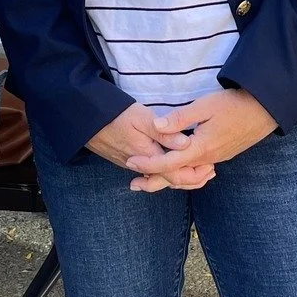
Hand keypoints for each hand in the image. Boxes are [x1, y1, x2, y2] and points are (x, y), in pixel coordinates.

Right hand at [87, 104, 215, 191]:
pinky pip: (152, 174)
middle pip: (171, 181)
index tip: (210, 166)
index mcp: (148, 156)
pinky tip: (175, 164)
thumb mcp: (141, 118)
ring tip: (199, 171)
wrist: (85, 120)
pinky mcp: (129, 161)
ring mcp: (134, 165)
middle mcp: (142, 166)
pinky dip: (168, 172)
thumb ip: (164, 132)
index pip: (176, 175)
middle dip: (192, 179)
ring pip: (161, 179)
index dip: (195, 173)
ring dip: (181, 176)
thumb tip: (187, 143)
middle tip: (210, 172)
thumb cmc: (114, 115)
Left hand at [124, 89, 276, 187]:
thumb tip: (156, 126)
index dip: (147, 165)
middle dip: (153, 181)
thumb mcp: (205, 106)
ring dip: (168, 179)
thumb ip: (180, 118)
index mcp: (200, 148)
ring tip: (151, 179)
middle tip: (133, 184)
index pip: (168, 163)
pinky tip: (179, 168)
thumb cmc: (234, 104)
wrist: (265, 110)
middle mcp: (207, 158)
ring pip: (188, 176)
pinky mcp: (222, 155)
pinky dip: (183, 174)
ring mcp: (216, 158)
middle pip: (176, 177)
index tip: (130, 163)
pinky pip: (198, 172)